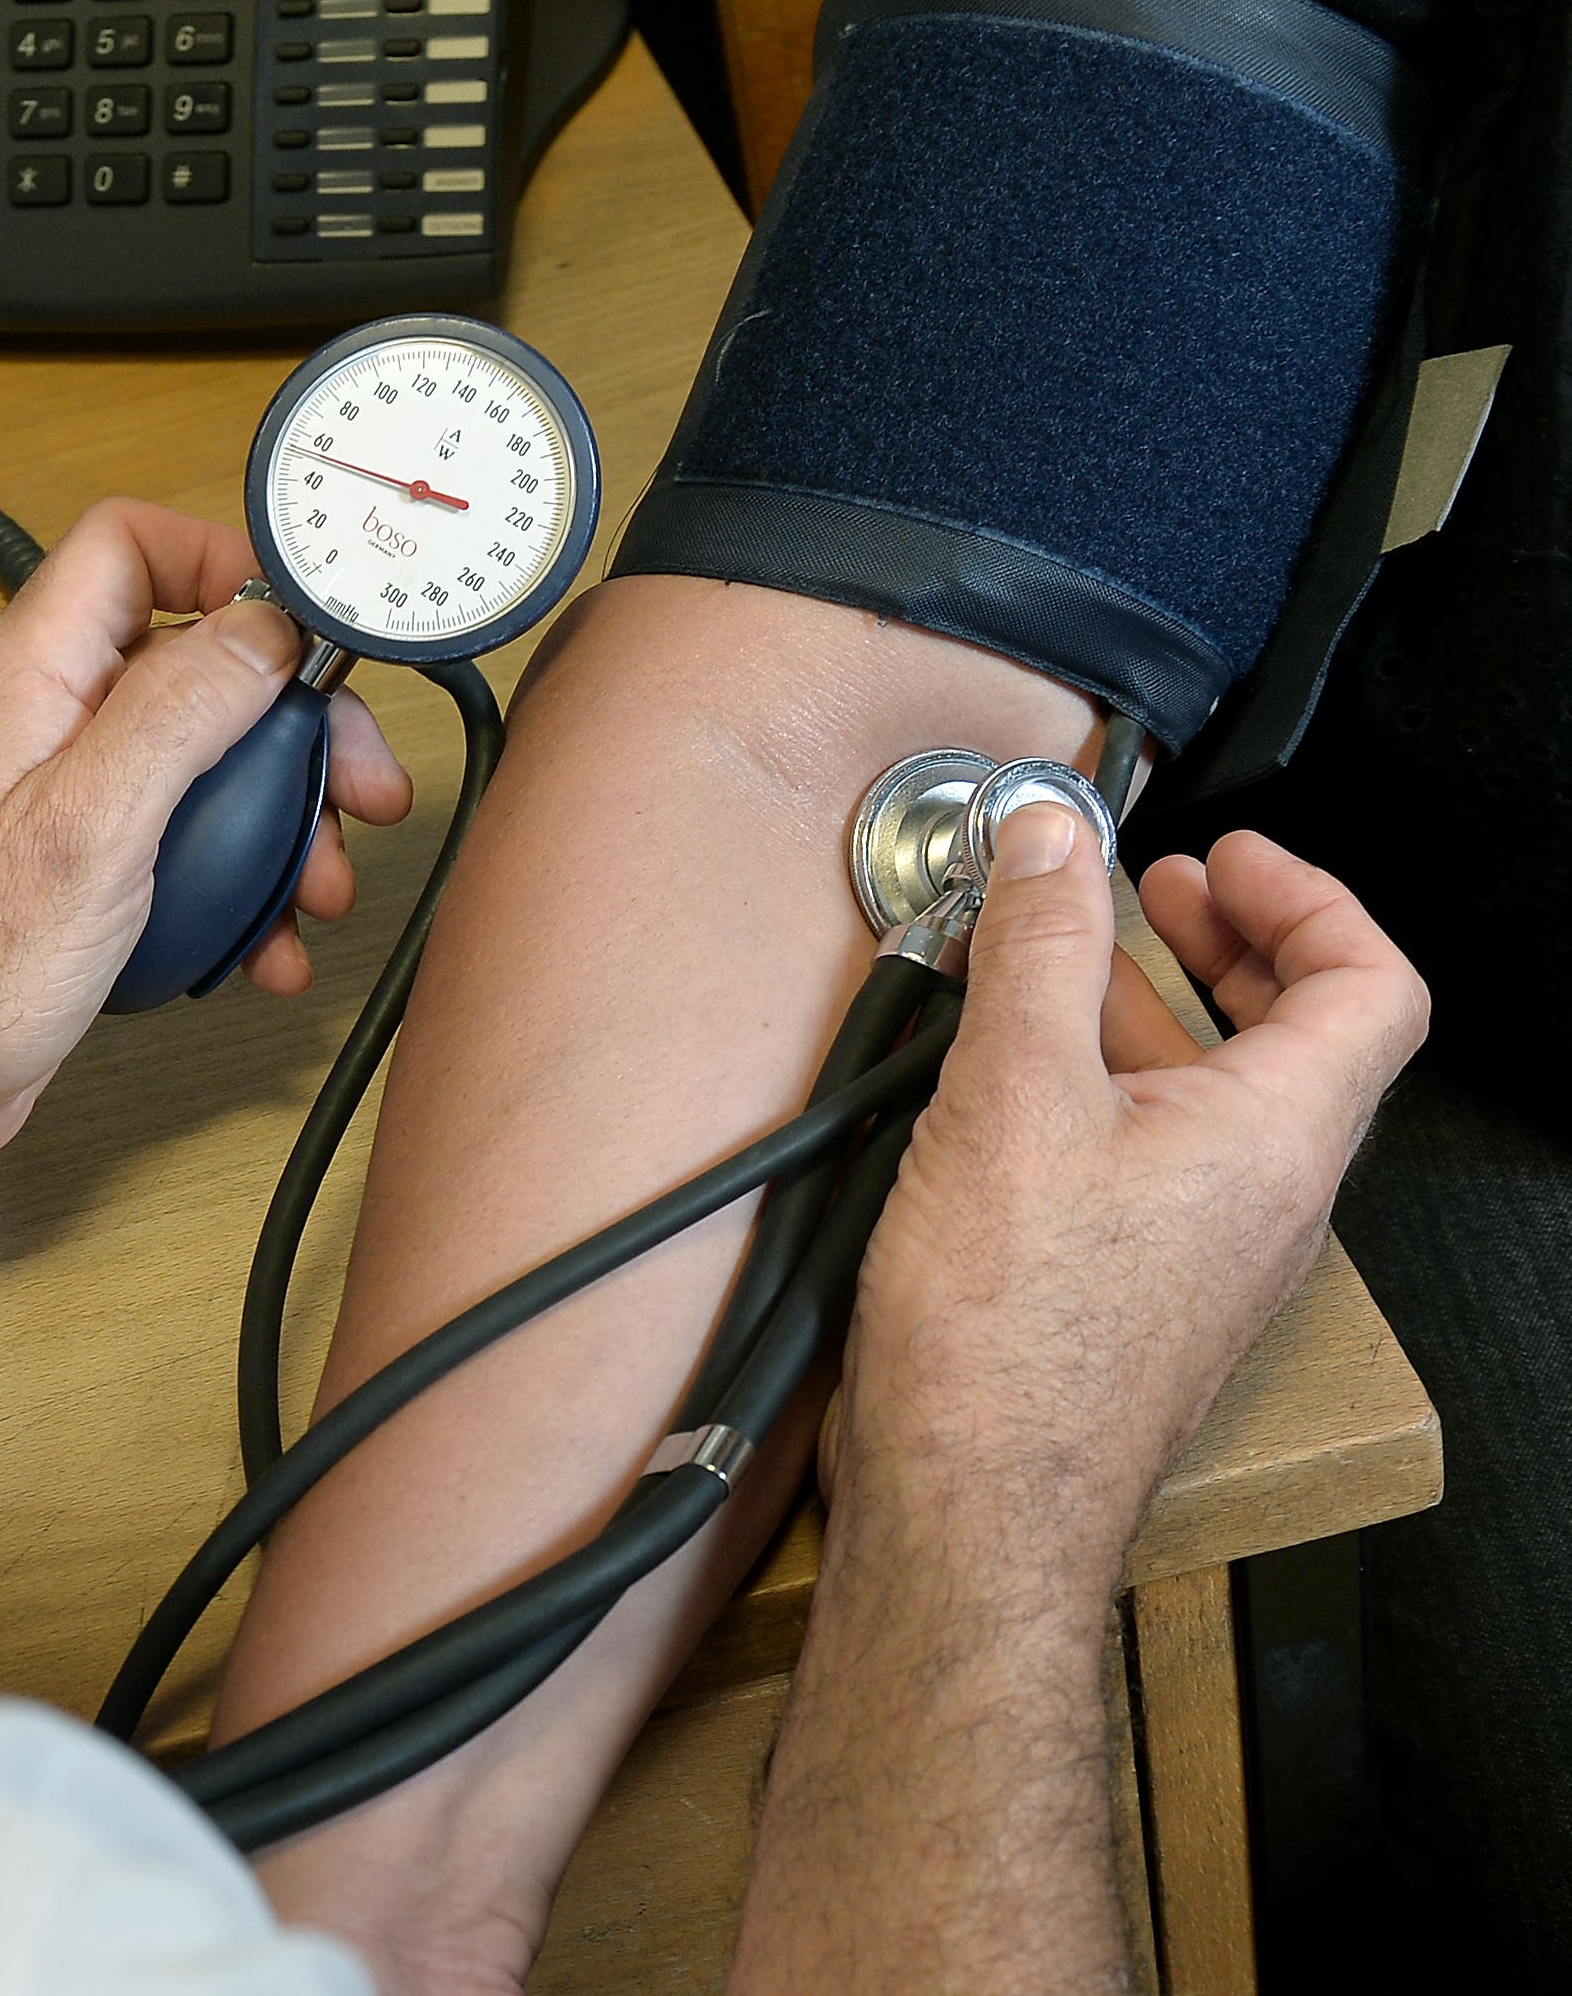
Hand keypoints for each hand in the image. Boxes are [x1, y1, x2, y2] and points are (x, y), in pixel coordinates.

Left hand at [0, 498, 412, 1243]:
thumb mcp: (89, 827)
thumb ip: (177, 711)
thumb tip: (263, 628)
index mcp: (26, 675)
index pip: (128, 547)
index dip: (227, 562)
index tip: (310, 632)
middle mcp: (38, 718)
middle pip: (190, 664)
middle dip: (288, 725)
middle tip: (358, 789)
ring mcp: (54, 795)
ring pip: (195, 764)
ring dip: (275, 822)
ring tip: (320, 887)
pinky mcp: (69, 868)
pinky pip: (173, 845)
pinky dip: (231, 887)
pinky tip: (264, 944)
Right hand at [829, 811, 1428, 1588]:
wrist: (974, 1504)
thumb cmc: (1009, 1337)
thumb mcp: (1013, 1096)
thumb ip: (1039, 949)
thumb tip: (1051, 839)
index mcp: (1277, 1137)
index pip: (1369, 985)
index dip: (1306, 899)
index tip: (1222, 857)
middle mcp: (1268, 1200)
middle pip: (1302, 1038)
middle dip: (1231, 944)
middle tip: (1159, 892)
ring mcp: (1209, 1254)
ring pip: (1220, 1100)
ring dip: (1155, 1015)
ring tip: (1061, 972)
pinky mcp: (1142, 1294)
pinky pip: (1160, 1161)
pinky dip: (1110, 1090)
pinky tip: (1015, 1086)